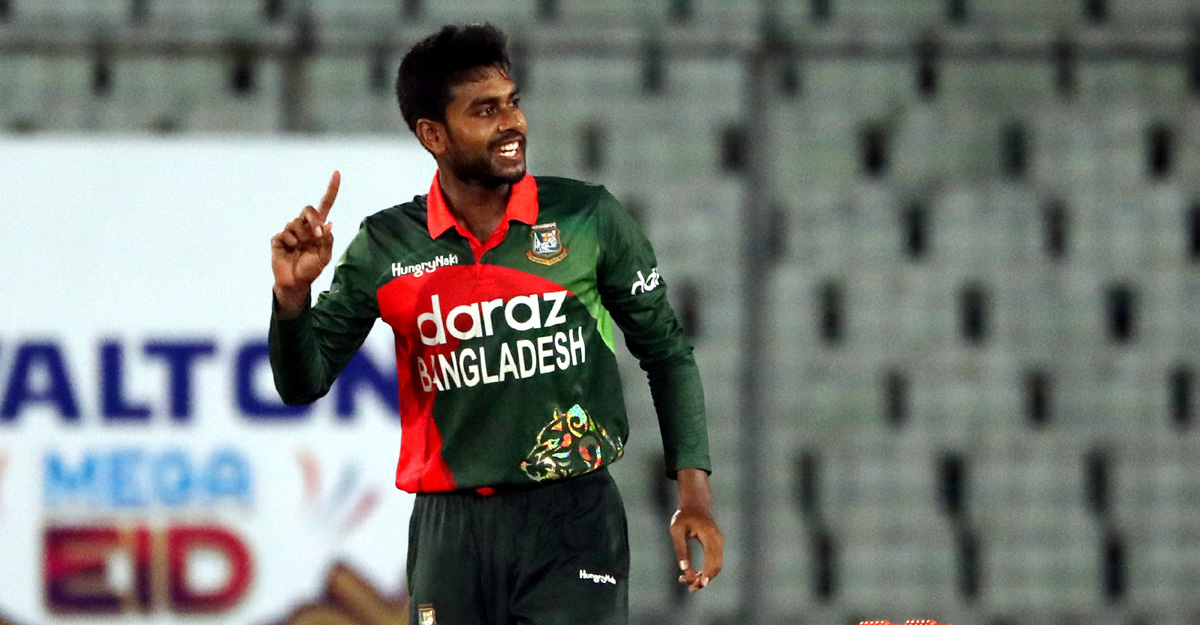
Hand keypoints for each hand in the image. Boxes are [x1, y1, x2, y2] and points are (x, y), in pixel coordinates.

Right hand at [272, 171, 339, 315]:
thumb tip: (329, 224)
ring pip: (296, 223)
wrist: (295, 282)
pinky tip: (290, 250)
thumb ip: (327, 241)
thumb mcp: (324, 257)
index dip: (331, 190)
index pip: (325, 205)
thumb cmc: (311, 268)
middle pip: (308, 210)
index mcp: (318, 228)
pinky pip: (285, 233)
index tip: (337, 173)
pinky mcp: (278, 238)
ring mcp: (290, 231)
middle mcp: (304, 226)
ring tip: (300, 248)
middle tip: (317, 233)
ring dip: (302, 236)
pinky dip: (291, 242)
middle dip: (313, 218)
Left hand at [669, 468, 722, 593]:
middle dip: (704, 580)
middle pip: (716, 566)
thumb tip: (684, 569)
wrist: (695, 503)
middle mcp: (718, 539)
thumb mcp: (676, 530)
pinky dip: (705, 570)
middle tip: (689, 588)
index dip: (706, 575)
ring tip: (686, 582)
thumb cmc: (683, 516)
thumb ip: (680, 548)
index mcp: (709, 535)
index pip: (711, 560)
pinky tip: (691, 574)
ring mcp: (719, 542)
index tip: (696, 586)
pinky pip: (714, 561)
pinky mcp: (717, 545)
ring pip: (716, 566)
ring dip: (704, 577)